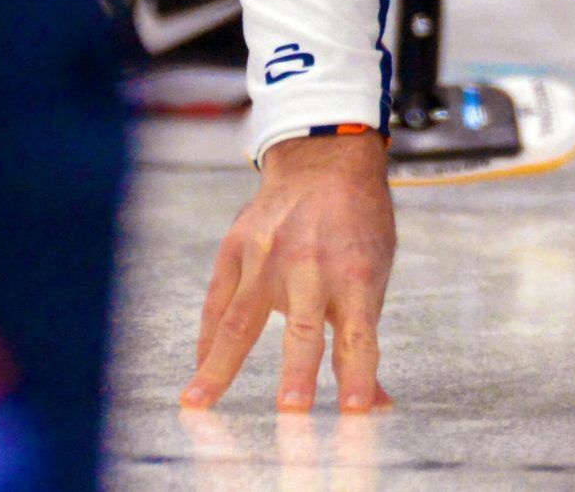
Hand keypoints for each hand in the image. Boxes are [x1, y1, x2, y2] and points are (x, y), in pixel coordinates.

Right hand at [181, 130, 395, 412]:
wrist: (325, 163)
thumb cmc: (357, 224)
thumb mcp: (376, 273)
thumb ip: (363, 340)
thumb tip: (376, 404)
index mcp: (357, 275)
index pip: (360, 337)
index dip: (358, 375)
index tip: (356, 411)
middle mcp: (312, 267)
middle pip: (305, 328)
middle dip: (298, 371)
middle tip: (291, 410)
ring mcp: (269, 256)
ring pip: (242, 319)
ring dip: (220, 365)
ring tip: (197, 402)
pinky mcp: (237, 247)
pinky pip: (217, 302)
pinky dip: (207, 340)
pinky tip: (198, 372)